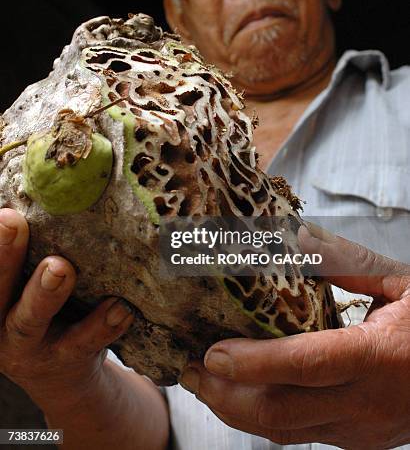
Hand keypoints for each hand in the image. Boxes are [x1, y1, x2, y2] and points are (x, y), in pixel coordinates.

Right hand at [0, 207, 133, 413]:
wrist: (60, 374)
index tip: (4, 212)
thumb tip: (40, 195)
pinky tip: (120, 308)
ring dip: (45, 293)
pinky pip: (85, 343)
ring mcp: (32, 346)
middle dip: (4, 256)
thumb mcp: (22, 287)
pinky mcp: (67, 359)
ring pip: (32, 320)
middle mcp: (0, 323)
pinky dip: (103, 325)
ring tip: (60, 268)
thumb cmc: (40, 309)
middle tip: (14, 221)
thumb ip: (28, 255)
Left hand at [180, 224, 409, 448]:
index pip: (306, 365)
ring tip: (203, 383)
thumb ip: (348, 263)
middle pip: (281, 411)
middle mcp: (367, 403)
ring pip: (284, 431)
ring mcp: (361, 430)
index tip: (212, 354)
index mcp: (379, 356)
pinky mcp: (357, 440)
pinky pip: (299, 435)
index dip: (254, 363)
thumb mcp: (400, 285)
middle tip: (190, 369)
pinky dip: (262, 416)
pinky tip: (241, 394)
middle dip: (225, 395)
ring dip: (235, 410)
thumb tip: (297, 238)